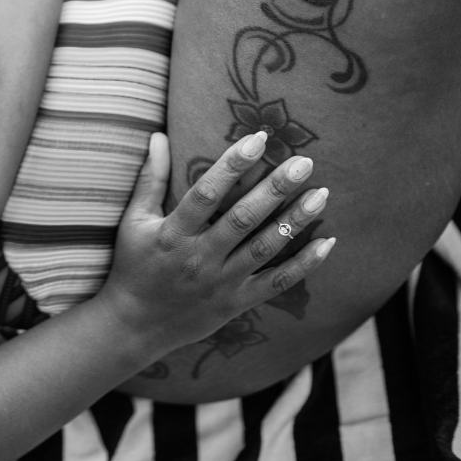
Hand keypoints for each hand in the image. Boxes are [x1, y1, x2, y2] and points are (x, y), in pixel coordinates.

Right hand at [96, 131, 334, 352]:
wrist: (136, 324)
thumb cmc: (134, 265)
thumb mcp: (134, 221)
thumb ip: (150, 179)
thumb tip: (159, 136)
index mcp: (173, 234)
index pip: (205, 193)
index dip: (232, 165)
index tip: (257, 140)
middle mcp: (199, 258)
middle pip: (242, 218)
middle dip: (275, 188)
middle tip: (303, 162)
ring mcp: (221, 283)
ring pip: (265, 248)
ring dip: (295, 220)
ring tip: (321, 194)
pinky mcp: (237, 303)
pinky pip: (277, 283)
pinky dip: (304, 265)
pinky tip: (326, 242)